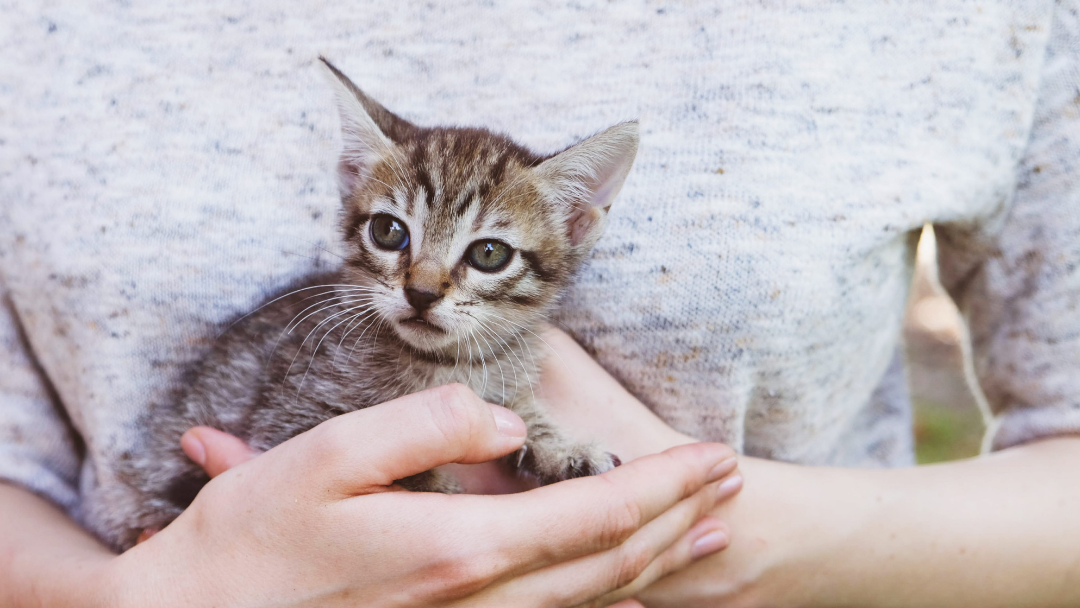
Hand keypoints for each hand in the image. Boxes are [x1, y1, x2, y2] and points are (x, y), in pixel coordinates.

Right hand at [112, 384, 741, 607]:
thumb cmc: (252, 540)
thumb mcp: (328, 457)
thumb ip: (428, 427)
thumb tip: (503, 420)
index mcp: (460, 548)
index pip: (593, 513)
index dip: (661, 483)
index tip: (712, 458)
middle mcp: (480, 603)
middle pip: (610, 563)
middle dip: (678, 520)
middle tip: (730, 487)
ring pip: (590, 602)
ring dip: (656, 562)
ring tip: (706, 534)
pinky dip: (605, 604)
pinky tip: (631, 596)